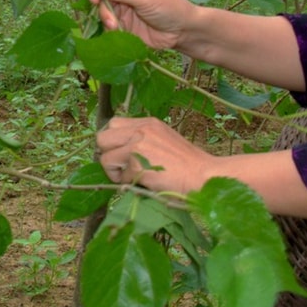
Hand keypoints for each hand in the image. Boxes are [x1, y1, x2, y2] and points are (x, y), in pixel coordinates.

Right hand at [84, 0, 197, 52]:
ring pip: (101, 11)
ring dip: (105, 20)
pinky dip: (109, 29)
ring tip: (116, 28)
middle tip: (112, 21)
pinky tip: (118, 32)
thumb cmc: (169, 8)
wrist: (182, 31)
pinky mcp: (122, 23)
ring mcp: (121, 7)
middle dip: (102, 9)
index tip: (95, 0)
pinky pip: (107, 25)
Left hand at [95, 116, 214, 193]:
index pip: (114, 124)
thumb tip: (120, 149)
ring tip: (133, 177)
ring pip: (105, 158)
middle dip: (108, 154)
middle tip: (122, 167)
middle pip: (102, 137)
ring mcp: (137, 146)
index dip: (114, 142)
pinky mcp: (137, 164)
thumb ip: (143, 139)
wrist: (204, 175)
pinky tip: (146, 183)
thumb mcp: (164, 140)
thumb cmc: (188, 164)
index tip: (124, 154)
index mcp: (148, 123)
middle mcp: (140, 130)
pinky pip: (120, 177)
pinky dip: (128, 183)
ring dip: (114, 171)